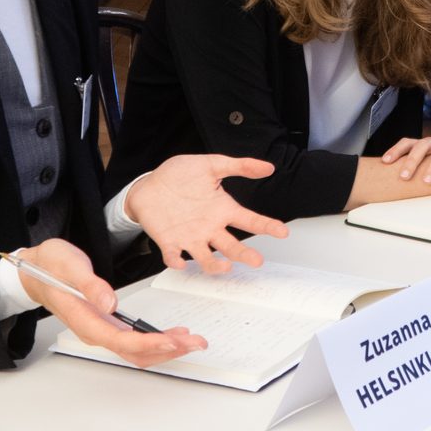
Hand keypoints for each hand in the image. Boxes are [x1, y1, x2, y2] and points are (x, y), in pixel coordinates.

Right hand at [17, 237, 204, 367]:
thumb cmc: (50, 266)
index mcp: (86, 320)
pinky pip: (134, 341)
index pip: (122, 341)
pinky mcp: (106, 323)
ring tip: (191, 341)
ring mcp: (100, 329)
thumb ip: (90, 285)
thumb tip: (110, 303)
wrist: (35, 270)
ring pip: (136, 350)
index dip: (150, 344)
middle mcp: (94, 331)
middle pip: (134, 352)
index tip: (173, 341)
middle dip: (167, 350)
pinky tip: (172, 335)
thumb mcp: (69, 266)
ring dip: (165, 348)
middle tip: (196, 343)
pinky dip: (156, 341)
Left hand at [127, 154, 291, 271]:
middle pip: (232, 246)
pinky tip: (180, 261)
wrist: (148, 185)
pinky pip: (174, 256)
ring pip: (207, 259)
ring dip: (216, 265)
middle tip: (257, 260)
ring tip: (225, 266)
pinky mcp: (169, 242)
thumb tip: (268, 167)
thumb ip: (239, 166)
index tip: (282, 231)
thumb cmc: (178, 176)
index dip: (267, 226)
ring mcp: (190, 237)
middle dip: (245, 254)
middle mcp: (210, 228)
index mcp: (222, 210)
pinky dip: (177, 261)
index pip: (250, 220)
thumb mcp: (210, 165)